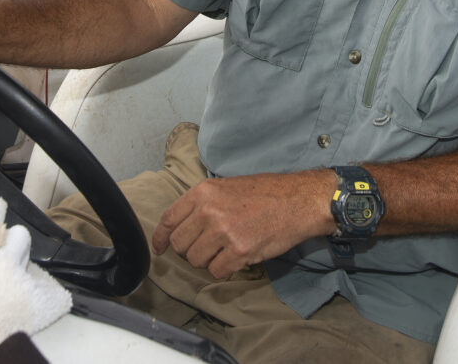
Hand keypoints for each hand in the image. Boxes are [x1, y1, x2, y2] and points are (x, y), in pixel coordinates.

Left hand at [150, 170, 333, 278]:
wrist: (297, 200)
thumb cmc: (265, 193)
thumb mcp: (227, 186)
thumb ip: (202, 203)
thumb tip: (181, 226)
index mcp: (203, 191)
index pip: (169, 219)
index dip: (160, 237)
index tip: (160, 248)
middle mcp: (209, 210)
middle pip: (180, 244)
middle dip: (191, 250)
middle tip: (209, 246)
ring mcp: (223, 231)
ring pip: (196, 260)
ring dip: (209, 260)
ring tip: (227, 249)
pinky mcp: (239, 251)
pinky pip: (217, 271)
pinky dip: (225, 269)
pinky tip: (238, 257)